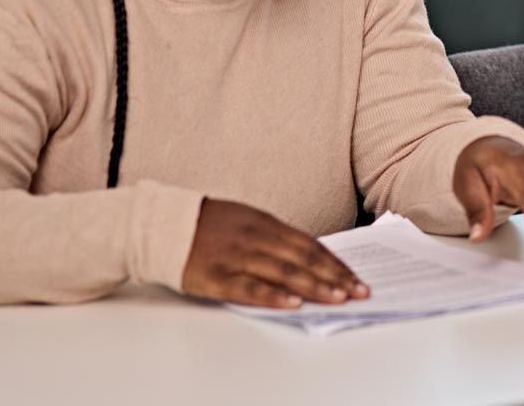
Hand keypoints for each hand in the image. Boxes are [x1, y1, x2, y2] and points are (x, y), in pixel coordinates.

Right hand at [181, 197, 368, 308]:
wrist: (165, 226)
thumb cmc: (211, 225)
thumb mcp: (248, 221)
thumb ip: (277, 239)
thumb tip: (311, 259)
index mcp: (266, 223)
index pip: (310, 245)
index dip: (336, 262)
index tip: (356, 277)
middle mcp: (256, 238)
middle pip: (303, 258)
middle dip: (335, 277)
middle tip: (359, 292)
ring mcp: (237, 257)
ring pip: (283, 272)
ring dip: (314, 286)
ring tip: (338, 298)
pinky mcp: (217, 276)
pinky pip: (250, 288)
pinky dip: (273, 295)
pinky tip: (293, 303)